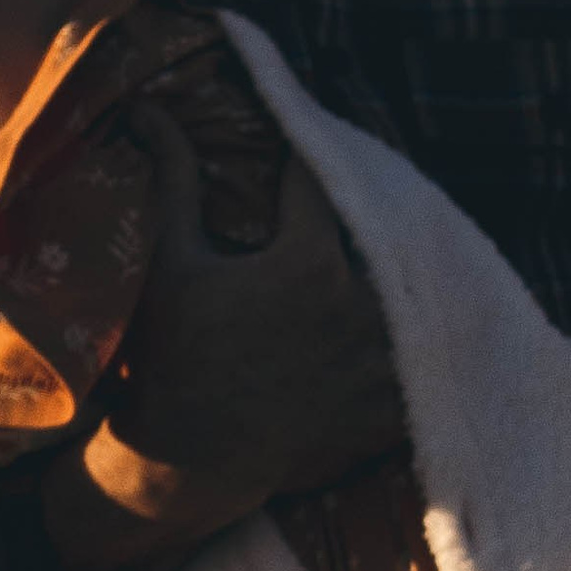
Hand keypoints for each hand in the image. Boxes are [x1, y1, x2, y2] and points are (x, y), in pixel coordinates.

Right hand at [43, 112, 406, 570]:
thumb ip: (173, 181)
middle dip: (371, 220)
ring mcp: (382, 366)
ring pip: (412, 302)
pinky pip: (422, 366)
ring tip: (399, 266)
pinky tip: (415, 330)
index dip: (309, 160)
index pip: (322, 186)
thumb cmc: (174, 356)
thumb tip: (148, 109)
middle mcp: (360, 312)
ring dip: (404, 284)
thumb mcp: (171, 263)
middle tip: (366, 198)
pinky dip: (418, 349)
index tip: (304, 148)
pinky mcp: (391, 412)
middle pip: (384, 242)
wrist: (188, 461)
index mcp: (309, 264)